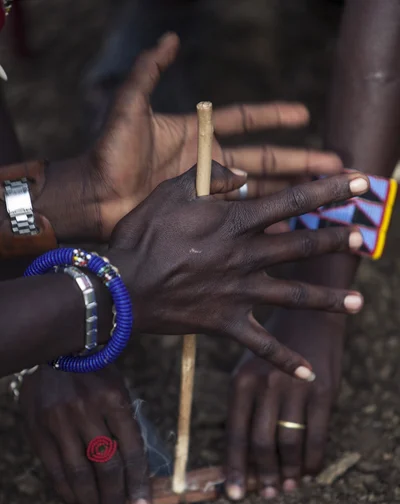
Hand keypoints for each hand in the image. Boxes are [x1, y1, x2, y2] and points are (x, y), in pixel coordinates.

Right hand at [20, 366, 148, 503]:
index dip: (138, 483)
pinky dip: (66, 491)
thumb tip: (135, 470)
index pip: (131, 450)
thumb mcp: (119, 390)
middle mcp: (87, 410)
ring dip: (91, 501)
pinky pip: (54, 469)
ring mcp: (60, 420)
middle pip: (106, 466)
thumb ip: (125, 426)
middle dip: (115, 497)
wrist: (58, 350)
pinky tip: (76, 503)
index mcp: (114, 399)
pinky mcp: (39, 428)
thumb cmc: (97, 373)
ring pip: (79, 473)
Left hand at [89, 33, 342, 237]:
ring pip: (258, 190)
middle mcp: (209, 162)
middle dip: (299, 161)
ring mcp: (207, 191)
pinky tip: (287, 229)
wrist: (95, 196)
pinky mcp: (201, 216)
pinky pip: (238, 219)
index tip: (303, 114)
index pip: (246, 120)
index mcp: (198, 133)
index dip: (274, 116)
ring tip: (321, 197)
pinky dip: (262, 224)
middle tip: (334, 165)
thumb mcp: (130, 105)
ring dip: (289, 194)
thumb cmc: (109, 151)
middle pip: (265, 159)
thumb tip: (171, 39)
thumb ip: (149, 71)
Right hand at [109, 161, 366, 377]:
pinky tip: (308, 372)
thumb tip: (244, 172)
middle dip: (334, 239)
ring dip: (327, 300)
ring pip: (293, 295)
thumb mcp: (170, 191)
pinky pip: (261, 345)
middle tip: (363, 239)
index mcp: (233, 222)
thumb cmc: (142, 236)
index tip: (359, 183)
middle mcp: (244, 256)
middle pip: (300, 247)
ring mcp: (239, 293)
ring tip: (358, 303)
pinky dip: (284, 360)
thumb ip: (209, 176)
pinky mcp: (226, 323)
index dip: (327, 191)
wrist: (122, 287)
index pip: (291, 202)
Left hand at [225, 309, 344, 499]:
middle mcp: (265, 385)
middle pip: (261, 443)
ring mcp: (295, 388)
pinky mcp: (323, 391)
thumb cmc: (273, 350)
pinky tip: (309, 471)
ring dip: (287, 472)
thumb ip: (243, 406)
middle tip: (266, 494)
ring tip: (287, 487)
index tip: (235, 495)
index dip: (235, 468)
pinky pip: (317, 436)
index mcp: (241, 382)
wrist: (309, 318)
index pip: (235, 434)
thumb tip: (242, 454)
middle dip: (262, 475)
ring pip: (288, 443)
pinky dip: (312, 459)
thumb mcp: (249, 369)